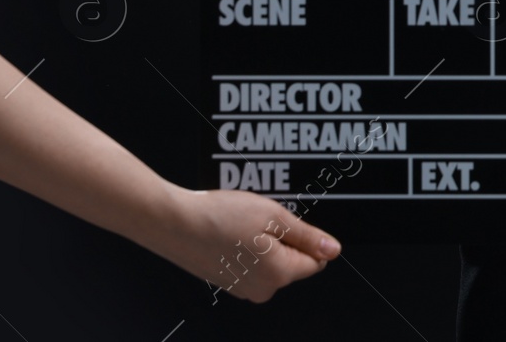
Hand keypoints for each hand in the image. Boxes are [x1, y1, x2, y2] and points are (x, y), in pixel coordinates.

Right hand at [151, 187, 340, 303]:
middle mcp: (262, 289)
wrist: (173, 223)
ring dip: (265, 241)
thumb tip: (333, 250)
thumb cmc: (219, 216)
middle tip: (261, 219)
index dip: (306, 236)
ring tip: (242, 224)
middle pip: (294, 261)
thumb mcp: (274, 216)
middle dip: (284, 238)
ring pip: (273, 261)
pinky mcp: (229, 283)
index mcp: (278, 274)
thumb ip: (307, 236)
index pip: (316, 260)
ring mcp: (244, 289)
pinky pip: (253, 263)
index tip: (285, 221)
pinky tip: (231, 232)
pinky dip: (248, 247)